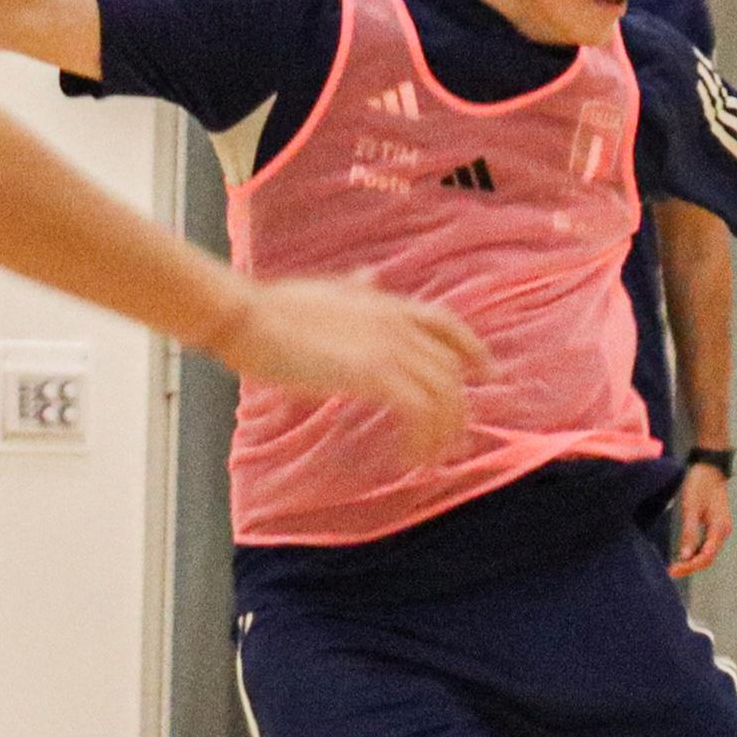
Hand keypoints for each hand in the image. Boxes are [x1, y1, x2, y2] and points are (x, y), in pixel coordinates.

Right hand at [206, 277, 492, 463]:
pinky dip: (421, 439)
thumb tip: (370, 276)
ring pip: (442, 394)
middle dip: (458, 408)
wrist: (248, 319)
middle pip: (450, 368)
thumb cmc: (272, 310)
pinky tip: (407, 458)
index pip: (446, 324)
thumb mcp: (325, 293)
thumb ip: (355, 289)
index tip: (488, 373)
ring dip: (442, 432)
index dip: (473, 349)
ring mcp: (388, 346)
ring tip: (431, 460)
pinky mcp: (374, 373)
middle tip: (457, 442)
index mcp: (386, 304)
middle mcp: (396, 323)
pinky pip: (418, 411)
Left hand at [668, 460, 733, 576]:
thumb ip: (689, 532)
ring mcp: (721, 529)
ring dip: (693, 562)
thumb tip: (685, 556)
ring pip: (708, 553)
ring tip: (675, 567)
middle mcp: (723, 532)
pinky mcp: (716, 526)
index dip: (689, 566)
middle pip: (708, 558)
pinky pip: (707, 545)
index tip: (672, 570)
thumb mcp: (690, 507)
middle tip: (671, 571)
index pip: (706, 557)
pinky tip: (684, 555)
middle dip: (690, 567)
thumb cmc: (700, 484)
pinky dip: (696, 552)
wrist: (710, 468)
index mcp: (720, 528)